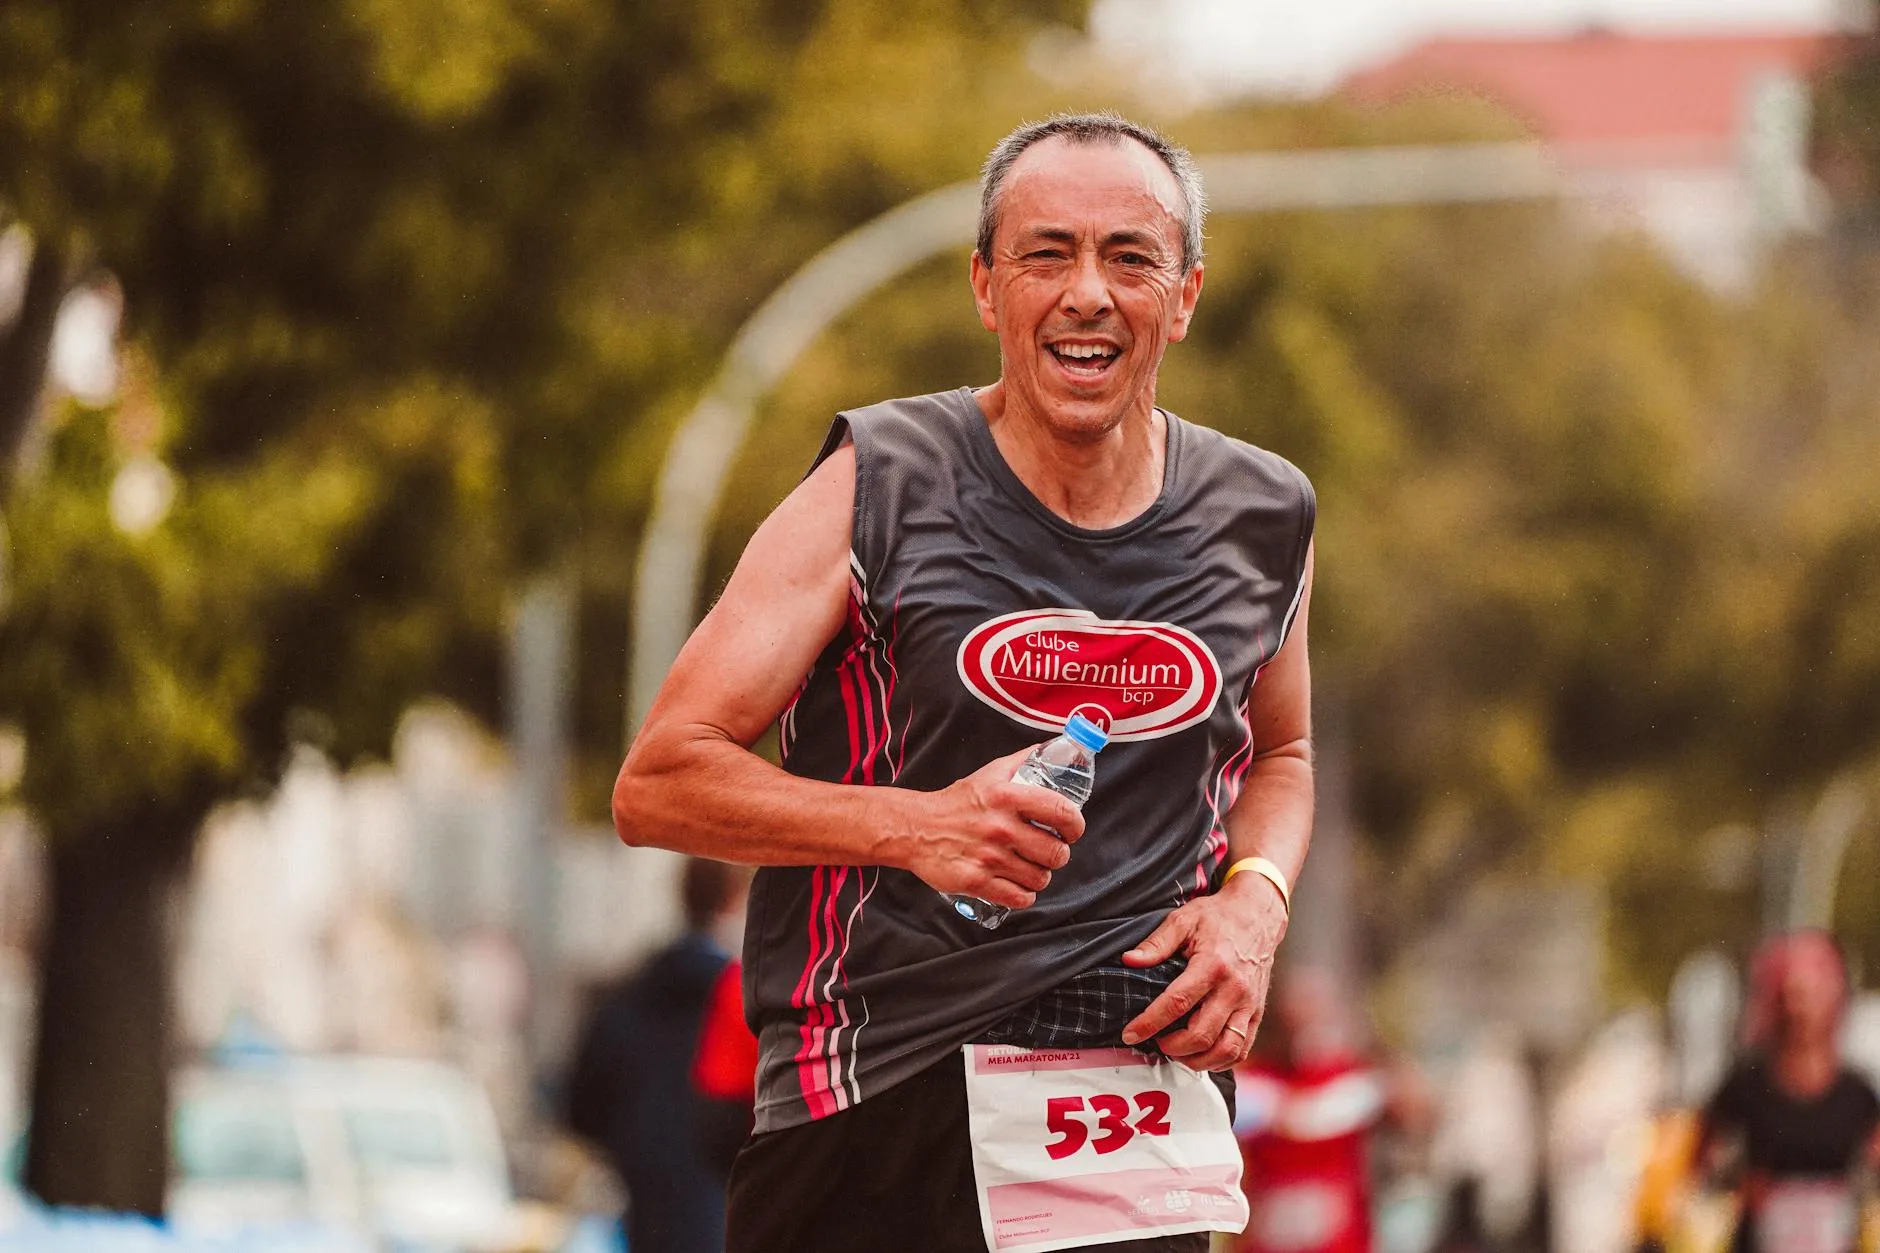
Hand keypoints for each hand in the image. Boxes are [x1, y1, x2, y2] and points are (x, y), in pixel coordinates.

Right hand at [899, 744, 1084, 909]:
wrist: (916, 828)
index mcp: (1008, 796)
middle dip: (1057, 855)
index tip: (1072, 831)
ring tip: (1030, 868)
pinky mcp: (977, 882)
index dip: (1075, 826)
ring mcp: (989, 857)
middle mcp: (1001, 827)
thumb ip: (1022, 761)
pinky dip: (1024, 895)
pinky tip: (1018, 886)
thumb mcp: (990, 773)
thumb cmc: (956, 802)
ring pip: (1040, 878)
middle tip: (1048, 852)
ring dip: (1040, 876)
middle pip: (1056, 853)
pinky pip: (1019, 898)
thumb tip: (1052, 749)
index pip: (1062, 812)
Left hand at [1117, 871, 1287, 1070]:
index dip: (1150, 1023)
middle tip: (1154, 1041)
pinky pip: (1242, 1049)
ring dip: (1197, 1060)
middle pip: (1201, 1034)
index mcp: (1213, 965)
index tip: (1130, 1033)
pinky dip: (1220, 1060)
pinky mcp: (1257, 1013)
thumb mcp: (1183, 920)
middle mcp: (1234, 989)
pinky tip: (1201, 1055)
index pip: (1177, 1003)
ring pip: (1225, 1049)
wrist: (1259, 915)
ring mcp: (1249, 1004)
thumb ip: (1156, 943)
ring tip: (1176, 1052)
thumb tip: (1129, 960)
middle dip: (1171, 1047)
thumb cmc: (1218, 917)